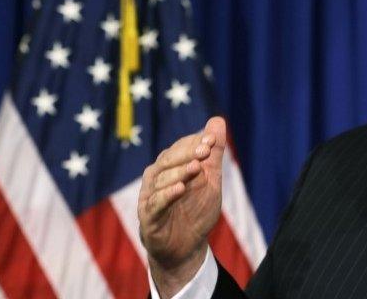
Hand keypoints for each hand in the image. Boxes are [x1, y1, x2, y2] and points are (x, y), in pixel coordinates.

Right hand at [138, 116, 225, 297]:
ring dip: (179, 173)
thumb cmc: (196, 210)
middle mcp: (155, 178)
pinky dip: (166, 196)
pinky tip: (179, 189)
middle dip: (187, 153)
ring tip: (195, 168)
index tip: (212, 140)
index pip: (180, 149)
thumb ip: (213, 153)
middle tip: (205, 150)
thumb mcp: (210, 179)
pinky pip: (156, 204)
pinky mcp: (148, 218)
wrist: (187, 247)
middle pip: (168, 161)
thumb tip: (217, 120)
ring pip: (161, 181)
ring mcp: (149, 198)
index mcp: (168, 166)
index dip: (195, 143)